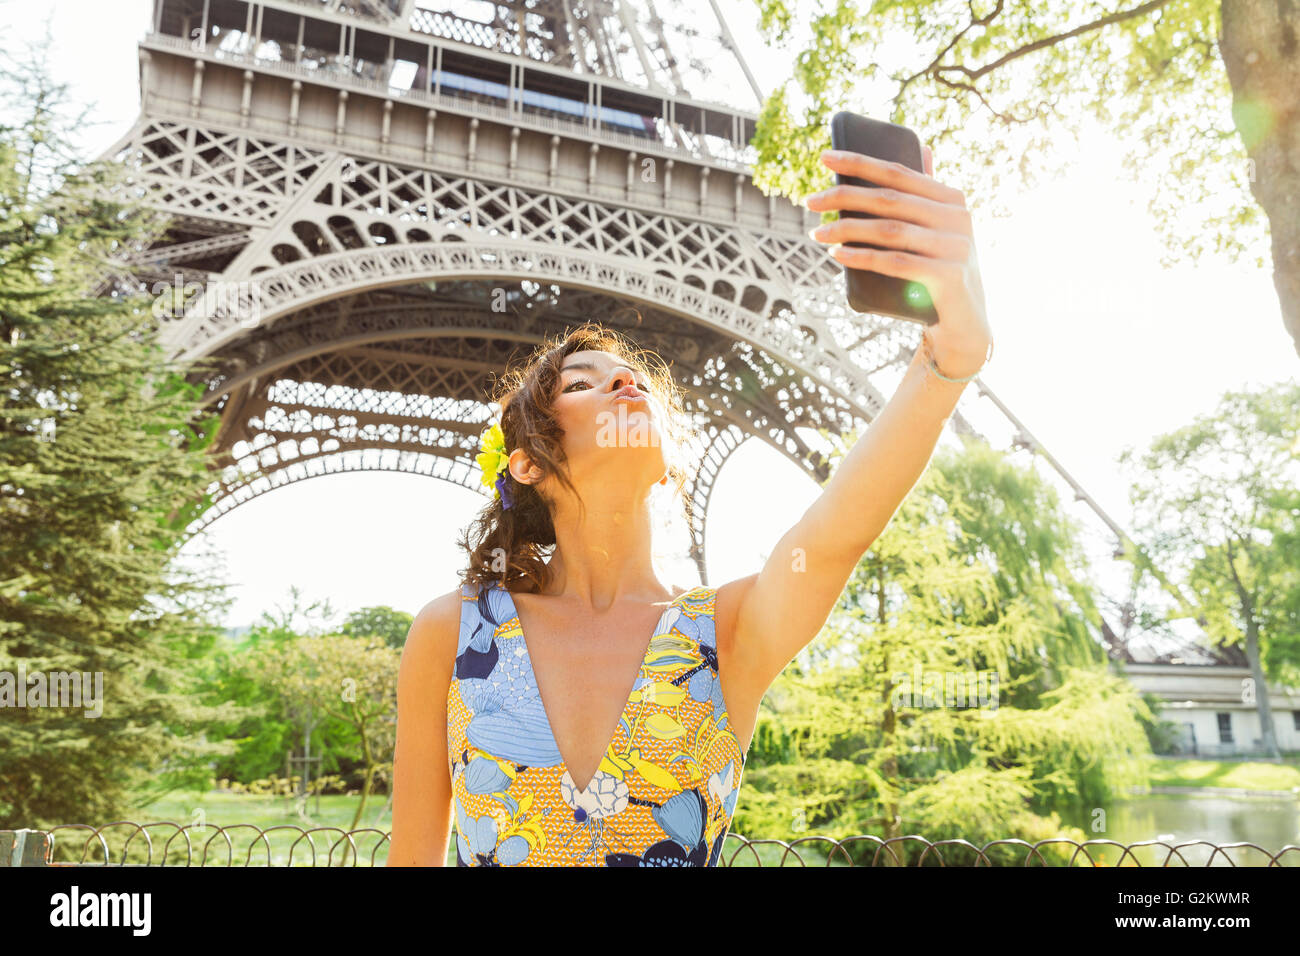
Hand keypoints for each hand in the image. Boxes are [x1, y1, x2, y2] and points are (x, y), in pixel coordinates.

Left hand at [805, 145, 993, 379]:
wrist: (965, 324)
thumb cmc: (941, 272)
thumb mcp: (938, 230)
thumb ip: (929, 195)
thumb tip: (923, 147)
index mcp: (951, 198)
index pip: (899, 172)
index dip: (860, 163)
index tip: (824, 158)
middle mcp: (958, 217)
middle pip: (889, 200)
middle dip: (844, 197)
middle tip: (810, 202)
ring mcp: (956, 247)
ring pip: (889, 230)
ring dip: (846, 230)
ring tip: (816, 233)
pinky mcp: (949, 277)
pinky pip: (896, 263)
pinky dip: (863, 258)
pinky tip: (837, 254)